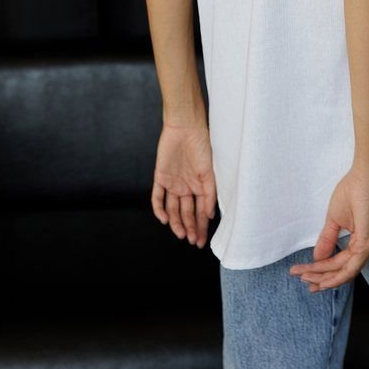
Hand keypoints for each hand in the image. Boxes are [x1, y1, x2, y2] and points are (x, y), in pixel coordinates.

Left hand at [151, 120, 216, 247]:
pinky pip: (157, 197)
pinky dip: (159, 209)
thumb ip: (209, 194)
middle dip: (190, 228)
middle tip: (192, 241)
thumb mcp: (209, 172)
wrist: (185, 127)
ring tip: (180, 234)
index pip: (200, 211)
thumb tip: (210, 215)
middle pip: (186, 213)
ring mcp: (173, 183)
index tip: (201, 241)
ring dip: (176, 222)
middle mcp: (186, 187)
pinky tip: (164, 220)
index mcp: (200, 186)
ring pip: (172, 209)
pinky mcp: (160, 177)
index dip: (201, 226)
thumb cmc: (202, 146)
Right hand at [289, 162, 368, 291]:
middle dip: (319, 278)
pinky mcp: (367, 244)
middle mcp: (367, 249)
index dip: (321, 271)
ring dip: (322, 276)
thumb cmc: (352, 191)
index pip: (340, 264)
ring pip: (344, 273)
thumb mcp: (334, 220)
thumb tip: (317, 258)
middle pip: (341, 272)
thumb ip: (327, 240)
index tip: (304, 274)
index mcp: (362, 243)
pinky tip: (320, 277)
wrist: (362, 176)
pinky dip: (334, 275)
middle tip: (302, 279)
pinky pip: (350, 268)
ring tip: (304, 277)